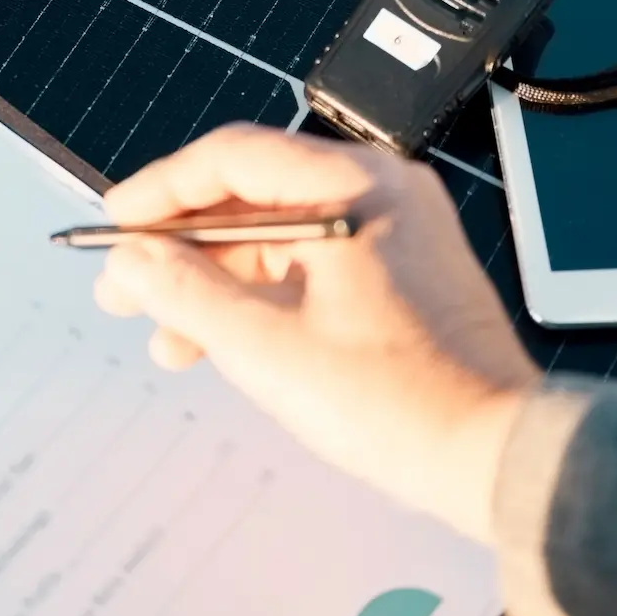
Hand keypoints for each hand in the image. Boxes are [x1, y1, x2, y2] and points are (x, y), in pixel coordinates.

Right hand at [93, 125, 537, 541]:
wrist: (500, 458)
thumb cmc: (401, 403)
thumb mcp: (266, 347)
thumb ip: (185, 293)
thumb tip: (129, 262)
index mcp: (356, 186)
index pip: (233, 157)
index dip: (160, 190)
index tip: (116, 226)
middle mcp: (382, 193)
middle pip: (254, 196)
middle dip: (182, 247)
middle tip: (127, 287)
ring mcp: (398, 232)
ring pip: (279, 237)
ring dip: (218, 281)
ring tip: (169, 338)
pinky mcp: (404, 274)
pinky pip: (313, 264)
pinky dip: (264, 296)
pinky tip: (226, 342)